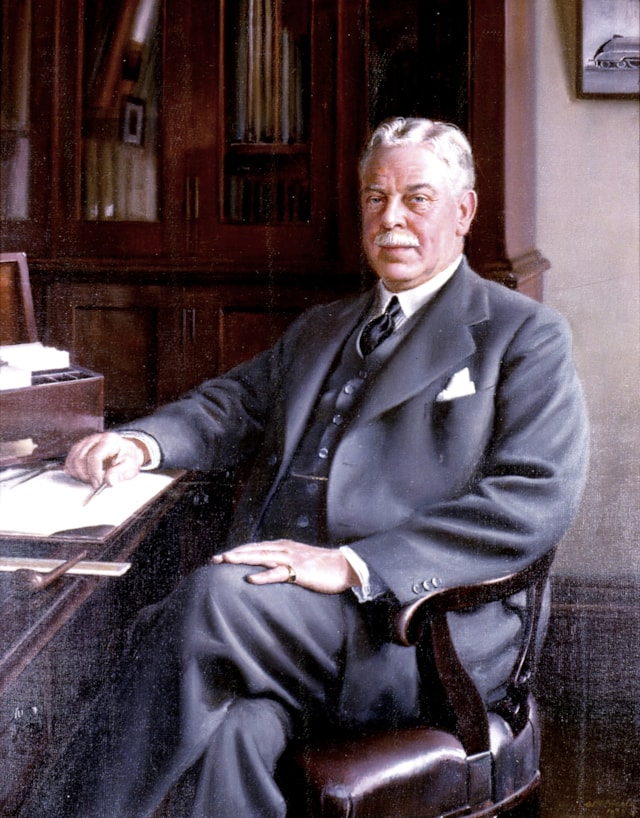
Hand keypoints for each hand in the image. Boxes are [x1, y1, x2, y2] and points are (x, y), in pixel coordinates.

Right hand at [64, 432, 146, 487]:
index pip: (95, 456)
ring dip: (78, 474)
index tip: (98, 484)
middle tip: (95, 483)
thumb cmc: (128, 459)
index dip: (94, 473)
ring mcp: (85, 442)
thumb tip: (109, 481)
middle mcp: (95, 439)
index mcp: (109, 441)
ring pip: (72, 459)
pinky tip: (83, 476)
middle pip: (80, 458)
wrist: (127, 452)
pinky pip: (69, 460)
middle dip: (85, 475)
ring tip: (90, 480)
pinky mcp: (79, 448)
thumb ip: (120, 473)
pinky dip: (73, 471)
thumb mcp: (130, 466)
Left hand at [212, 539, 359, 594]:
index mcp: (284, 546)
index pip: (256, 547)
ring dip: (242, 558)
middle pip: (254, 549)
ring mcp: (291, 558)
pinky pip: (278, 573)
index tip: (222, 556)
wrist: (345, 566)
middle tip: (214, 559)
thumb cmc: (323, 566)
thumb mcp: (300, 560)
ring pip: (261, 557)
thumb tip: (270, 570)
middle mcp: (285, 548)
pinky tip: (250, 579)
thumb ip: (285, 562)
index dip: (238, 551)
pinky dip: (262, 576)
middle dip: (234, 553)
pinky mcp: (299, 571)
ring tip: (226, 561)